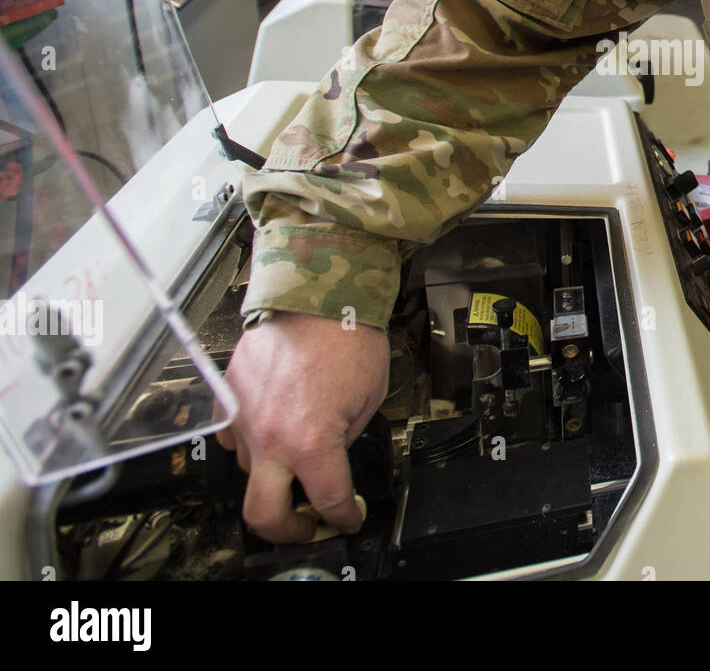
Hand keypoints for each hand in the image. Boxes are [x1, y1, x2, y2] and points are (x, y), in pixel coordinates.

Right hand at [216, 311, 389, 543]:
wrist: (316, 292)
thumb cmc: (347, 336)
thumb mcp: (368, 399)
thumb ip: (344, 440)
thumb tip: (331, 462)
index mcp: (311, 442)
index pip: (327, 501)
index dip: (343, 517)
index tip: (347, 518)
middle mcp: (270, 437)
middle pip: (263, 515)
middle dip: (288, 531)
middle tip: (307, 525)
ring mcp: (243, 419)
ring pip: (249, 471)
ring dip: (272, 473)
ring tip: (296, 457)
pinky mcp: (227, 397)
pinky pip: (232, 436)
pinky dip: (252, 441)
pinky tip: (273, 429)